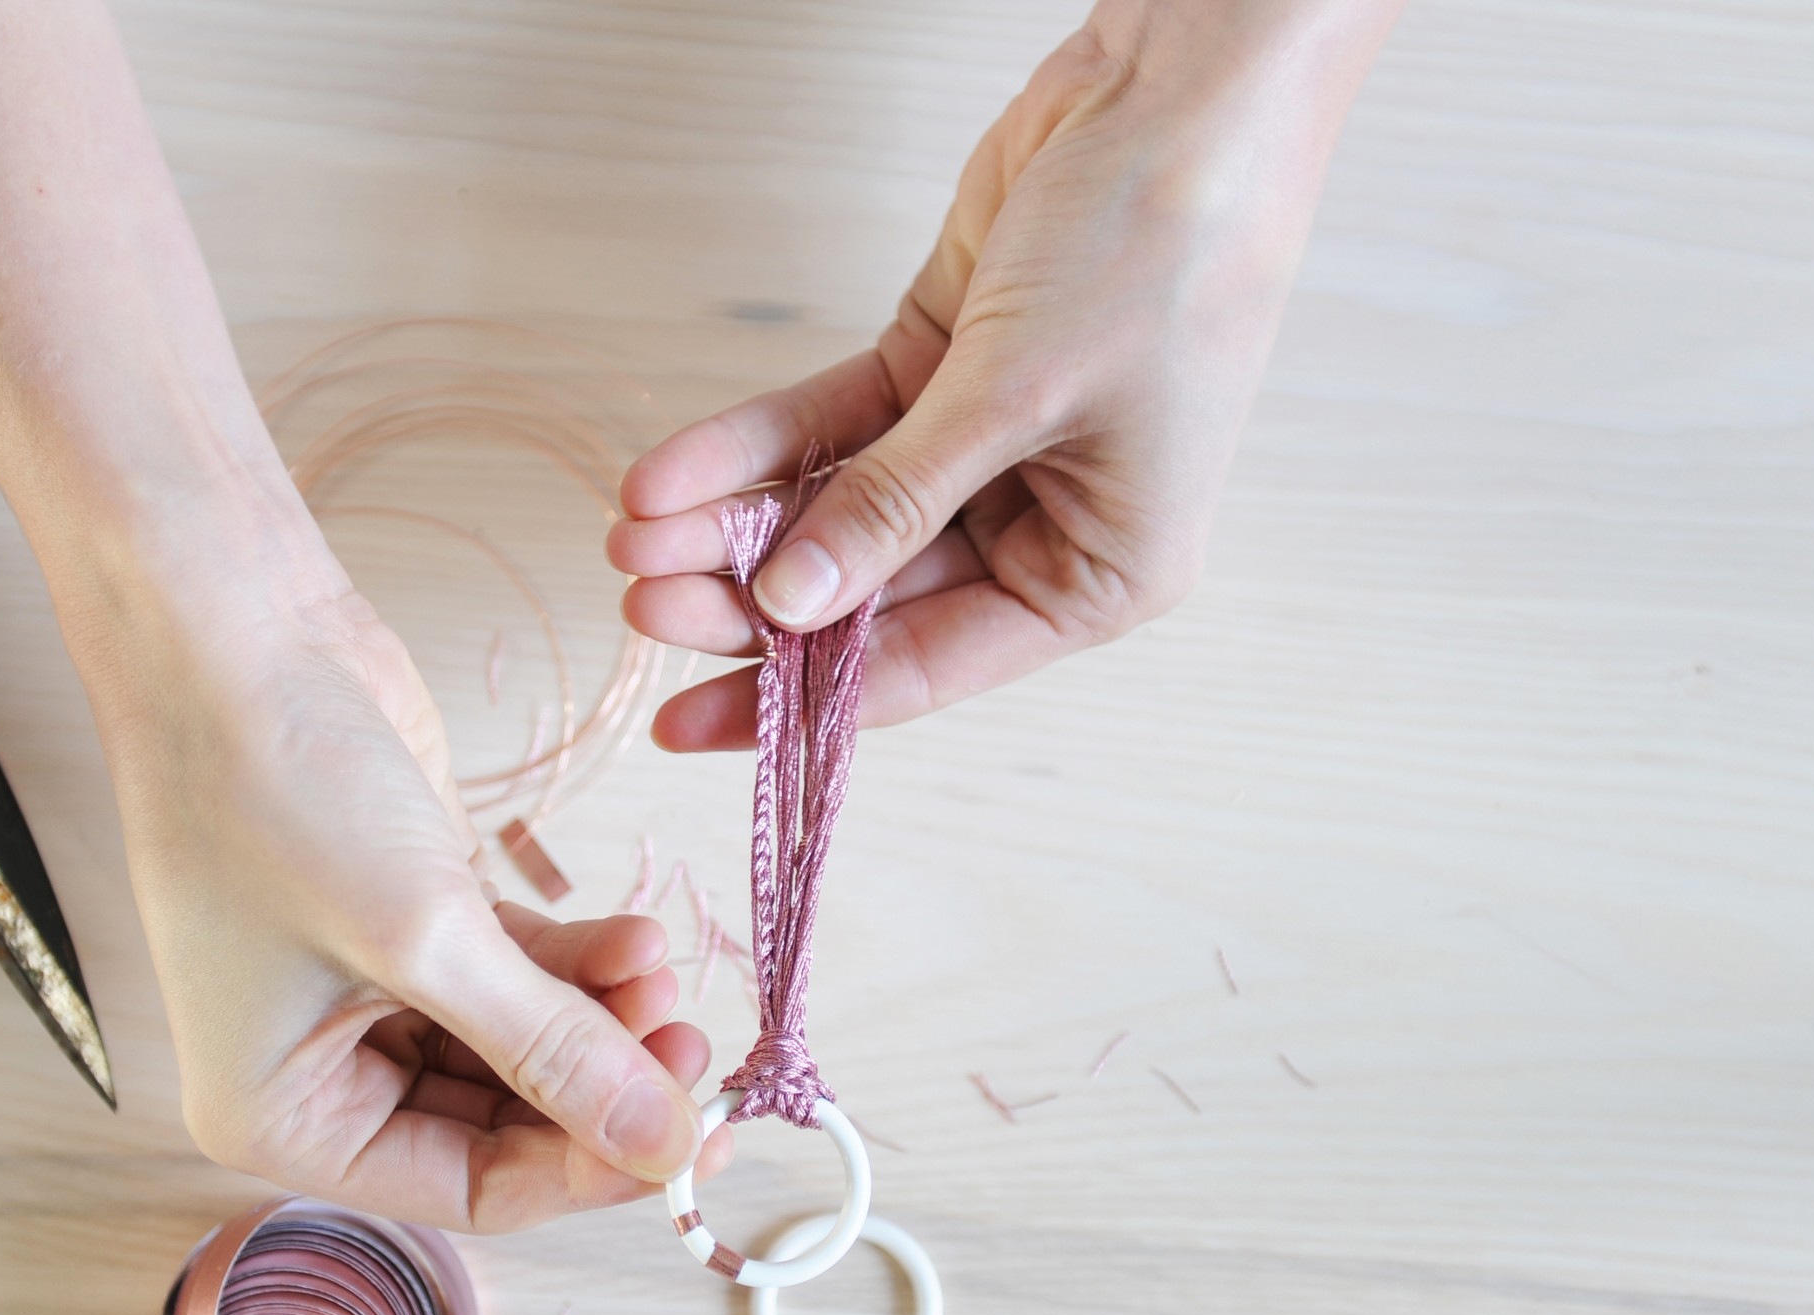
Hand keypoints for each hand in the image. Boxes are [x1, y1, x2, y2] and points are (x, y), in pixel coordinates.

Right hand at [95, 522, 726, 1231]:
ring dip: (602, 1021)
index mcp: (283, 1118)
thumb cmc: (268, 785)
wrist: (225, 626)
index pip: (472, 1189)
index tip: (690, 1134)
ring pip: (520, 1050)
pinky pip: (516, 978)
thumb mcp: (423, 937)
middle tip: (694, 1047)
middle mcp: (320, 1072)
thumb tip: (665, 1145)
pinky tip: (635, 937)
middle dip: (603, 1089)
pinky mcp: (413, 919)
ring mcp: (366, 993)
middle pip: (504, 1126)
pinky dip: (579, 964)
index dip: (589, 1169)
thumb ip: (553, 1049)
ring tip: (663, 970)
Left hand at [610, 0, 1398, 747]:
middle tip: (642, 599)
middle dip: (745, 598)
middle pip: (864, 593)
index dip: (799, 705)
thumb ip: (891, 506)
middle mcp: (1043, 526)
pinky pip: (830, 426)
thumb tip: (786, 607)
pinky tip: (669, 471)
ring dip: (731, 521)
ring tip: (630, 535)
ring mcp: (986, 448)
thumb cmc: (1160, 253)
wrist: (1183, 90)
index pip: (924, 667)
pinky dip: (752, 445)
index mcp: (1100, 576)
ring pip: (835, 509)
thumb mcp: (1015, 399)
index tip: (687, 724)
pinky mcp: (941, 369)